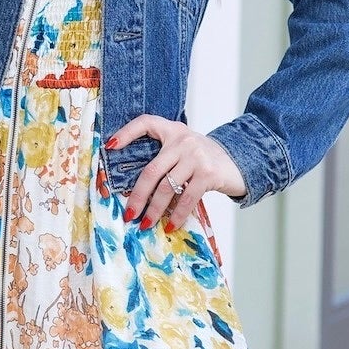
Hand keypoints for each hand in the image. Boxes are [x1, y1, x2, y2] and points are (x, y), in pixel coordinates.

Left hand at [108, 114, 246, 230]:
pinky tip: (171, 226)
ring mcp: (196, 156)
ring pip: (167, 188)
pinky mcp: (208, 173)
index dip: (127, 132)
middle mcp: (183, 140)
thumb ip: (164, 157)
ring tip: (146, 225)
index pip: (146, 123)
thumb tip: (135, 188)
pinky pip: (186, 198)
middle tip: (129, 214)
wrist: (238, 162)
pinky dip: (177, 215)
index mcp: (173, 130)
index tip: (110, 147)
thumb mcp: (184, 149)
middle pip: (151, 170)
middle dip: (137, 196)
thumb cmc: (204, 159)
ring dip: (154, 210)